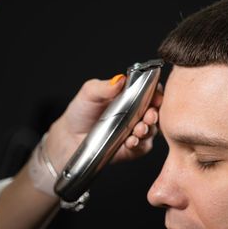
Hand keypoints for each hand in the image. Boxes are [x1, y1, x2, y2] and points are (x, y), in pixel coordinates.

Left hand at [44, 75, 162, 169]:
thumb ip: (104, 87)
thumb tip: (120, 79)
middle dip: (155, 114)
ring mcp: (137, 131)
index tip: (156, 96)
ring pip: (152, 130)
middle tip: (150, 115)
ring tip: (139, 129)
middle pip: (156, 112)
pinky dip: (139, 143)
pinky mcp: (133, 149)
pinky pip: (142, 147)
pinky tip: (131, 141)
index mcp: (132, 96)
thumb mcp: (90, 93)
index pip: (152, 92)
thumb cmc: (82, 111)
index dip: (157, 94)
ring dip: (148, 129)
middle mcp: (138, 114)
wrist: (70, 136)